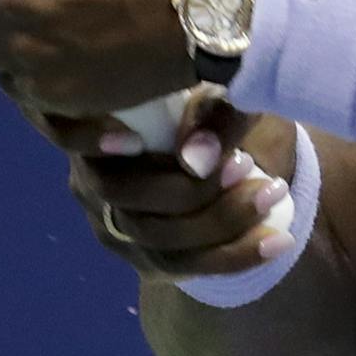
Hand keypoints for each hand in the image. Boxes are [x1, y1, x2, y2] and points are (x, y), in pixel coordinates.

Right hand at [31, 92, 297, 279]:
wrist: (243, 137)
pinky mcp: (147, 257)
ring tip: (273, 193)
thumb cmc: (224, 91)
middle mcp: (91, 180)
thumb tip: (196, 158)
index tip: (151, 141)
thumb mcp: (226, 86)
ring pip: (157, 246)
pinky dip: (234, 256)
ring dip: (221, 225)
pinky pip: (184, 269)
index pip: (77, 139)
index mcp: (94, 124)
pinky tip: (278, 240)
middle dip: (194, 193)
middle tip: (249, 164)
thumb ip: (211, 113)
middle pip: (127, 203)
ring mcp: (114, 226)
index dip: (108, 146)